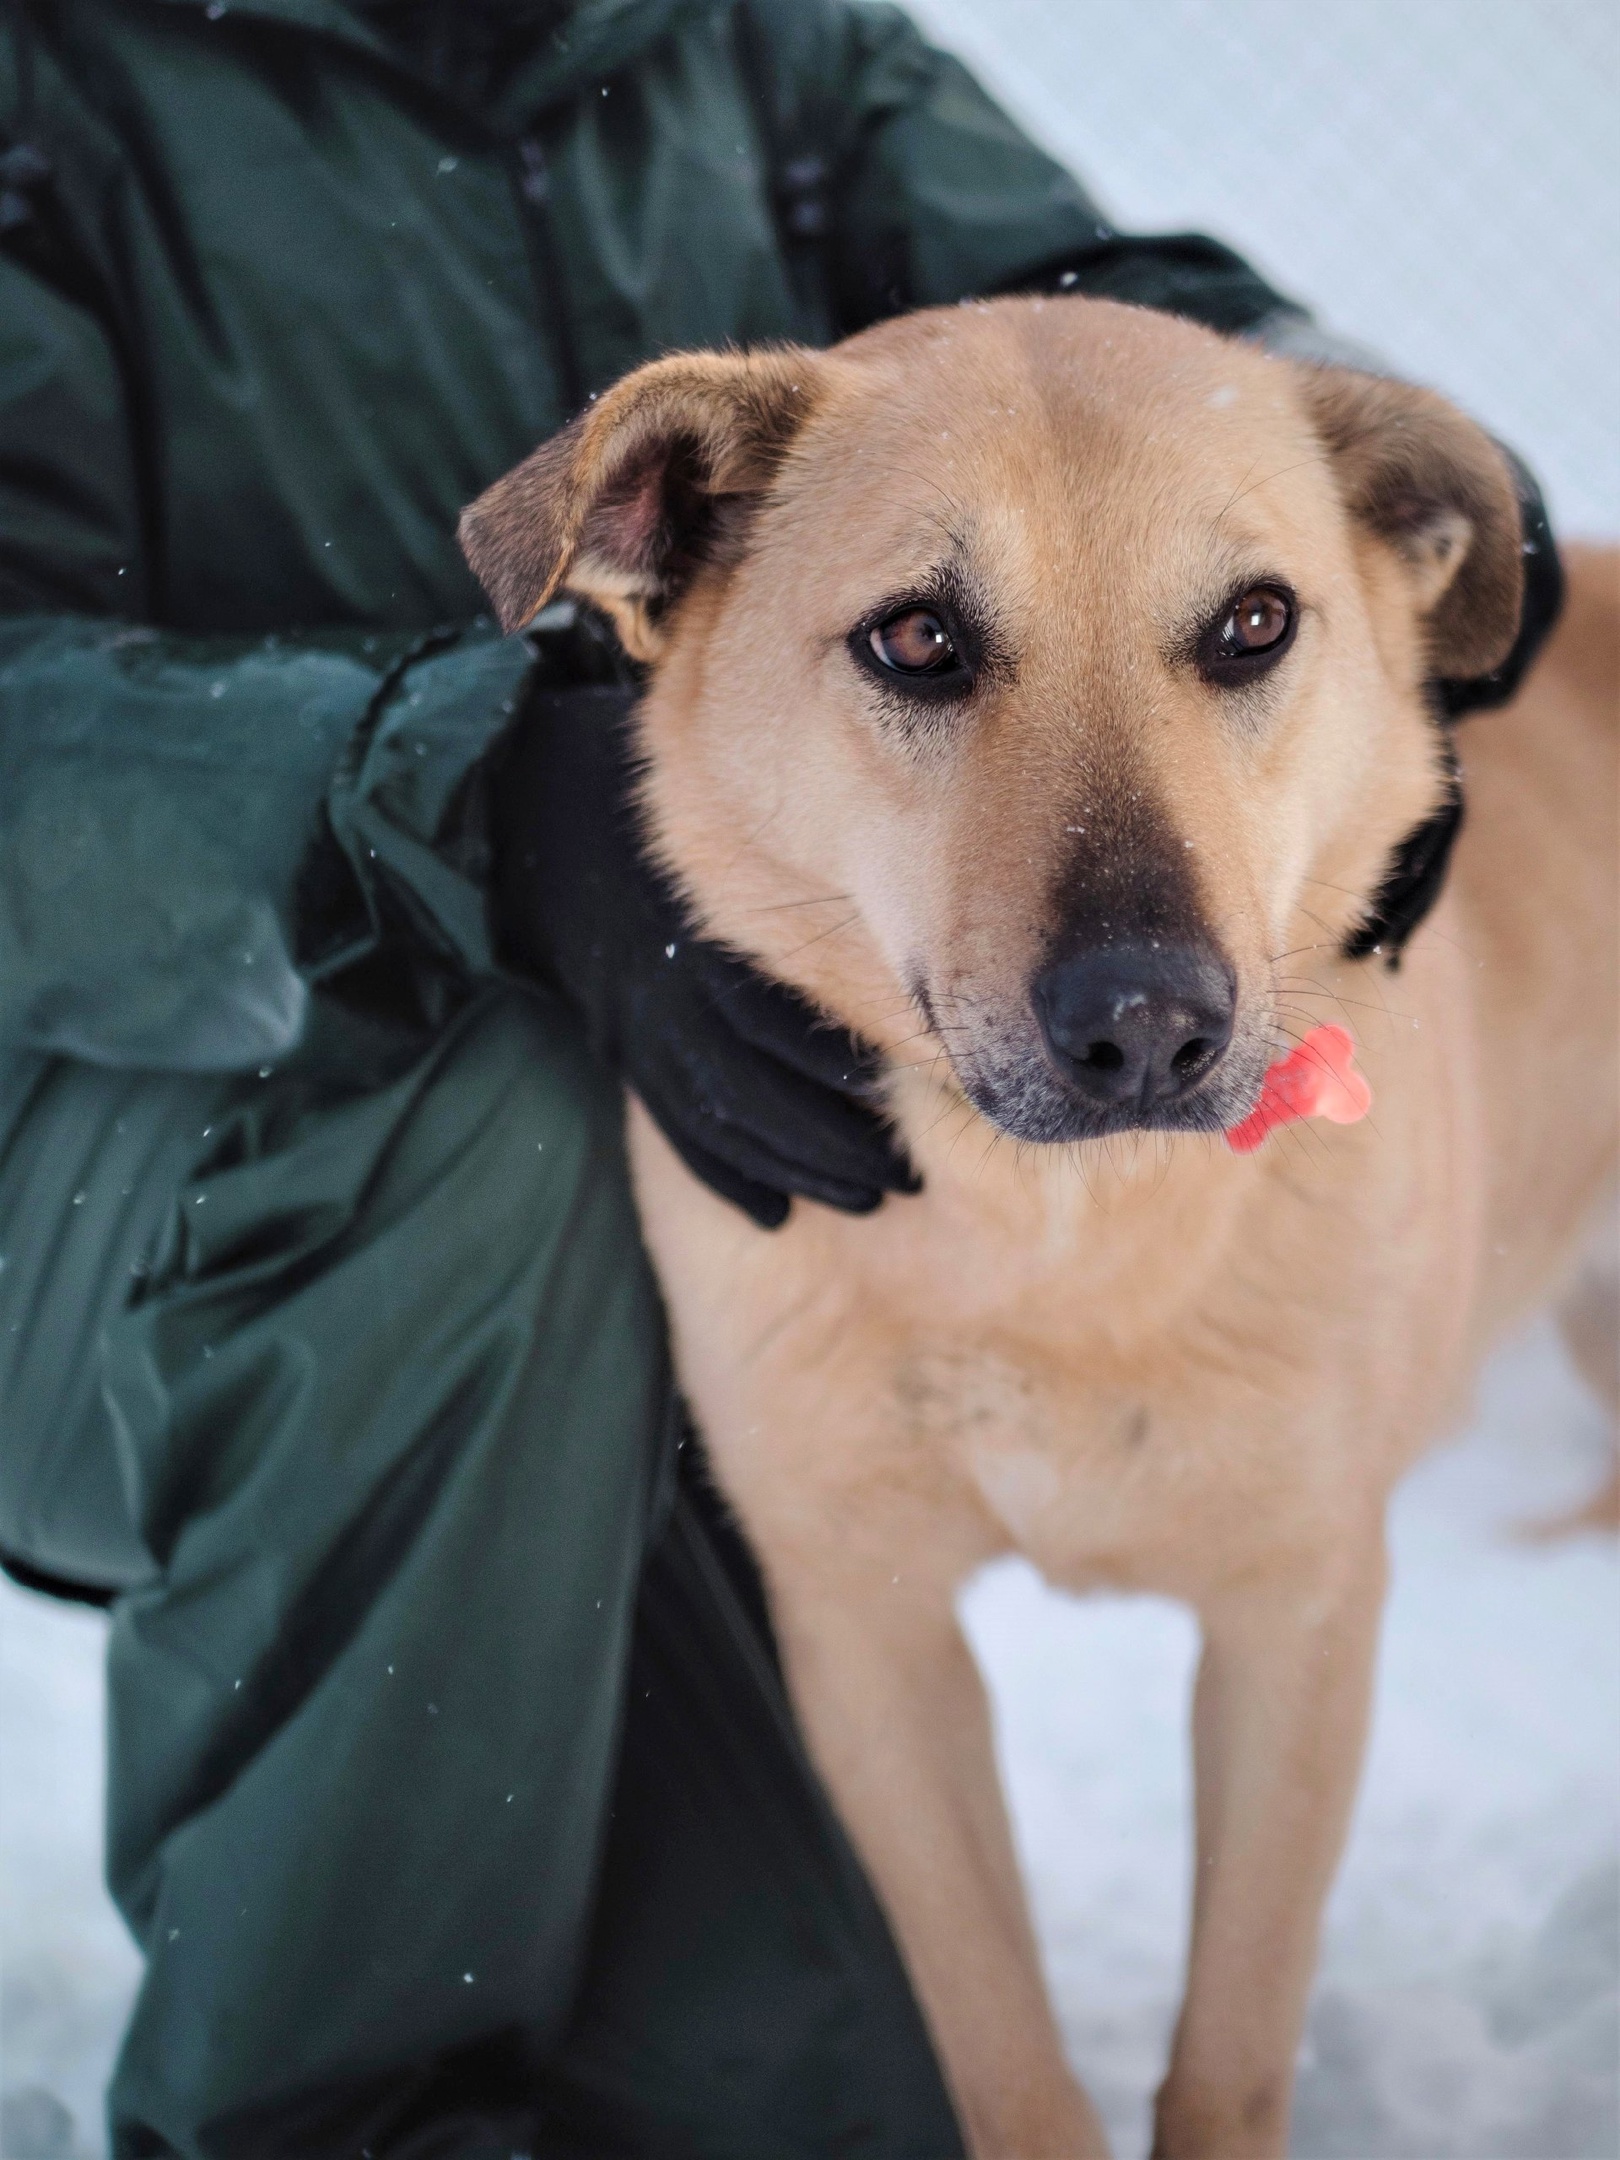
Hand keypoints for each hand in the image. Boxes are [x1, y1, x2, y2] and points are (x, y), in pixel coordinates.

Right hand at [491, 678, 919, 1228]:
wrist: (564, 842)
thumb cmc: (689, 849)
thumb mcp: (740, 857)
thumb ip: (807, 905)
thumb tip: (916, 953)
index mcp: (710, 942)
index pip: (773, 1020)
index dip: (835, 1067)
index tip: (904, 1100)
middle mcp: (674, 993)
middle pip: (754, 1087)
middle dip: (831, 1141)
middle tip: (901, 1177)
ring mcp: (643, 1032)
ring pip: (722, 1120)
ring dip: (795, 1168)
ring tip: (864, 1199)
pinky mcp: (627, 1057)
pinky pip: (678, 1131)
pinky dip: (726, 1176)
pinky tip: (773, 1214)